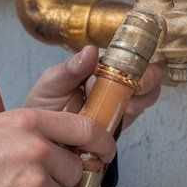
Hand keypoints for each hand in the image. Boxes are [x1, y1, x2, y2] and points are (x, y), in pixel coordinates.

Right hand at [0, 106, 116, 186]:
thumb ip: (27, 134)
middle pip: (74, 172)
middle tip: (25, 184)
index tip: (104, 153)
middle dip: (57, 181)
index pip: (85, 130)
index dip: (101, 144)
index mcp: (28, 123)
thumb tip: (54, 147)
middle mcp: (35, 151)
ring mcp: (33, 185)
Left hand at [23, 46, 161, 133]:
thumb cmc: (44, 103)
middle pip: (146, 75)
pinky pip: (135, 117)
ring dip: (140, 100)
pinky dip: (131, 117)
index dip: (134, 62)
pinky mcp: (119, 123)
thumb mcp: (51, 82)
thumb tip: (91, 50)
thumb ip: (70, 68)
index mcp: (98, 66)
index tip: (130, 71)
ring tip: (122, 106)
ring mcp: (118, 102)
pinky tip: (118, 119)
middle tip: (134, 89)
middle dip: (146, 81)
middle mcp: (113, 81)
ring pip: (146, 96)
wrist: (39, 135)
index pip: (127, 56)